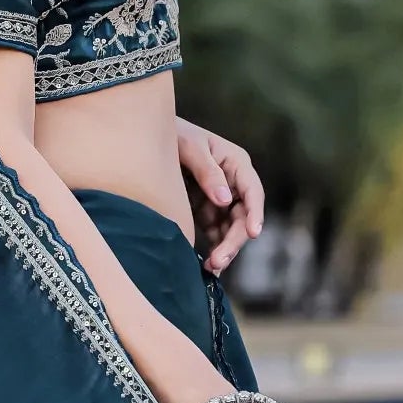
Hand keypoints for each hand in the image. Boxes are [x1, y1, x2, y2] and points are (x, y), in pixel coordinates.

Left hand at [176, 119, 264, 275]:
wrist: (147, 137)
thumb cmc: (173, 134)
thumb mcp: (189, 147)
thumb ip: (207, 171)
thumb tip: (225, 200)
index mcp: (236, 163)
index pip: (253, 191)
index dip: (256, 213)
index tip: (253, 233)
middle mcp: (233, 183)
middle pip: (242, 217)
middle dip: (233, 240)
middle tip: (219, 261)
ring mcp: (220, 200)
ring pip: (230, 230)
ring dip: (224, 250)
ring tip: (210, 268)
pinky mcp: (206, 212)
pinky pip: (214, 234)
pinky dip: (212, 249)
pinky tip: (206, 267)